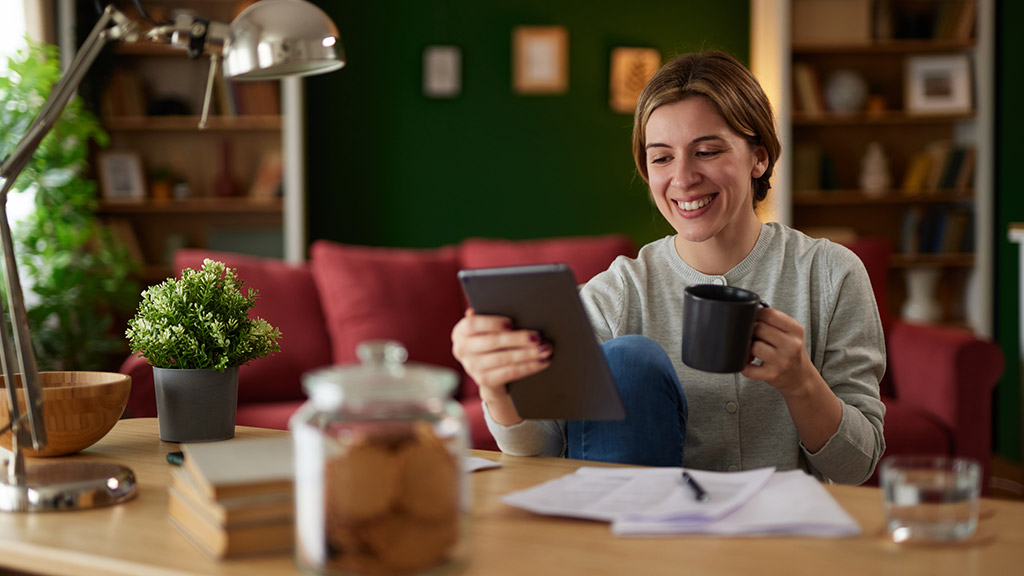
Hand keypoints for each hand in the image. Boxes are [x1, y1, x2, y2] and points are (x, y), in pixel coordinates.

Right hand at [451, 309, 552, 423]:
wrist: (490, 370)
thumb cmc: (492, 339)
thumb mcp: (488, 328)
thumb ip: (492, 315)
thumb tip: (507, 304)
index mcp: (461, 332)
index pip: (472, 325)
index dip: (491, 323)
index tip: (512, 323)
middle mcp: (462, 350)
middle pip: (492, 342)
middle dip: (517, 339)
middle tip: (537, 337)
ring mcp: (472, 367)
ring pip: (504, 359)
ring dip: (528, 354)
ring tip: (545, 349)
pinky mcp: (484, 381)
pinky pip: (510, 373)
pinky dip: (528, 367)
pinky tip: (542, 362)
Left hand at [741, 306, 815, 394]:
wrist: (801, 377)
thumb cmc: (791, 351)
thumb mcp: (791, 333)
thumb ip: (775, 321)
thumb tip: (750, 312)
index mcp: (796, 330)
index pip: (770, 314)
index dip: (757, 314)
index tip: (754, 318)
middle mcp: (792, 345)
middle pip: (759, 329)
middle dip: (752, 331)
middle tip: (753, 336)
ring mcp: (782, 361)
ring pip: (754, 346)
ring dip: (748, 348)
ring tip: (752, 350)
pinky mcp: (772, 375)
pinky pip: (749, 368)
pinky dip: (744, 366)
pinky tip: (749, 363)